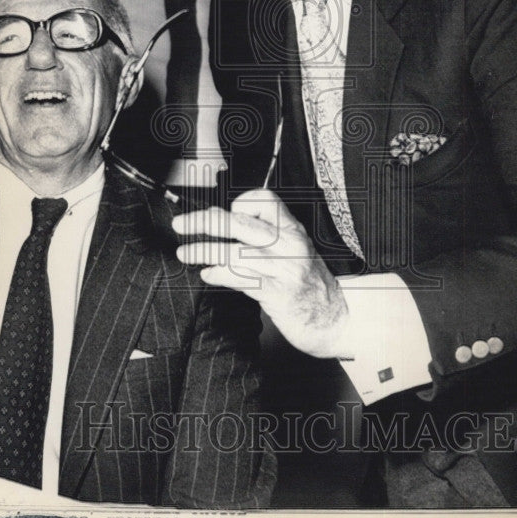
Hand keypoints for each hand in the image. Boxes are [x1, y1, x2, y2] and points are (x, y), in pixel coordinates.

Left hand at [172, 189, 352, 358]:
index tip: (223, 213)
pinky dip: (219, 274)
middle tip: (181, 225)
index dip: (239, 202)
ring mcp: (284, 268)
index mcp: (293, 229)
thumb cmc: (308, 284)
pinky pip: (241, 278)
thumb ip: (262, 237)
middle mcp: (290, 244)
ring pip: (234, 251)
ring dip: (203, 251)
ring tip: (186, 253)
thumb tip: (217, 221)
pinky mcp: (278, 293)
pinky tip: (207, 275)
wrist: (335, 318)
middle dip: (204, 222)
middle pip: (239, 222)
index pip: (263, 199)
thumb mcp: (293, 251)